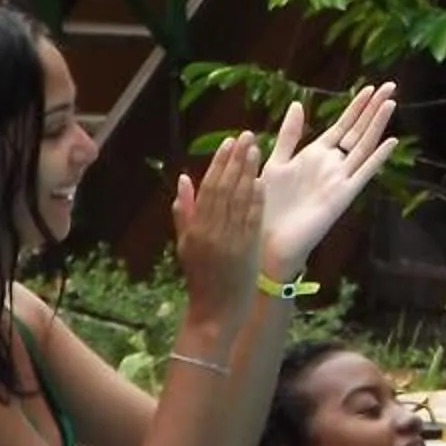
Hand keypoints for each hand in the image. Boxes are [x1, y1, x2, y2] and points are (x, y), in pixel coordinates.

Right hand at [171, 131, 265, 336]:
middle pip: (224, 189)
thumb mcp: (185, 244)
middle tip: (246, 136)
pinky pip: (252, 220)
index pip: (208, 188)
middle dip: (235, 160)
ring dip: (248, 173)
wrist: (215, 308)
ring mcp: (230, 240)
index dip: (219, 164)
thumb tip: (182, 179)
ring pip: (239, 200)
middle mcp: (211, 232)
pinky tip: (262, 181)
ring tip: (256, 149)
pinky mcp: (247, 249)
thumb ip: (184, 211)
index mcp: (195, 229)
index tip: (228, 142)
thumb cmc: (201, 276)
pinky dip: (256, 199)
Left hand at [258, 84, 400, 277]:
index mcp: (315, 155)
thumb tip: (297, 104)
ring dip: (377, 125)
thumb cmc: (266, 204)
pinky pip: (363, 173)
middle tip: (390, 85)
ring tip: (391, 103)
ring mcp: (340, 179)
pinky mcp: (343, 195)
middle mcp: (332, 164)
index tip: (369, 87)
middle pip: (357, 131)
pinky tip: (391, 141)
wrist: (266, 239)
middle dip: (372, 108)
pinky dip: (377, 158)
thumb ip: (288, 135)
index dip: (356, 107)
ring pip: (363, 146)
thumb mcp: (274, 162)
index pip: (342, 125)